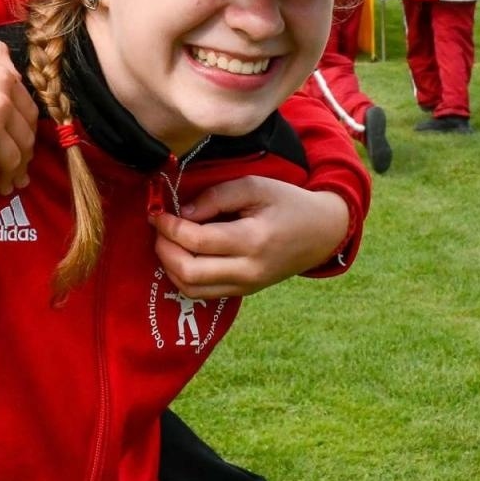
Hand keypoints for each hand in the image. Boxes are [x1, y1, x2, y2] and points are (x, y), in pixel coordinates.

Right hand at [0, 39, 38, 195]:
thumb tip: (15, 73)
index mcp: (1, 76)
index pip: (29, 111)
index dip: (25, 131)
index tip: (19, 143)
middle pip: (25, 139)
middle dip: (23, 158)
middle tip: (16, 171)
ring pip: (13, 162)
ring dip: (10, 176)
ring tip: (3, 184)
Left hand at [149, 178, 348, 298]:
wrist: (322, 232)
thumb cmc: (288, 203)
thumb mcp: (255, 186)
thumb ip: (217, 197)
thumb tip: (183, 213)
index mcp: (254, 241)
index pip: (198, 240)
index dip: (170, 227)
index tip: (157, 212)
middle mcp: (249, 270)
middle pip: (189, 272)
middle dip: (164, 249)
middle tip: (159, 229)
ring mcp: (246, 286)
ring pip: (192, 289)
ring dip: (170, 266)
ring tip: (167, 241)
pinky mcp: (243, 292)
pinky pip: (202, 293)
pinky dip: (183, 277)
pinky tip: (181, 255)